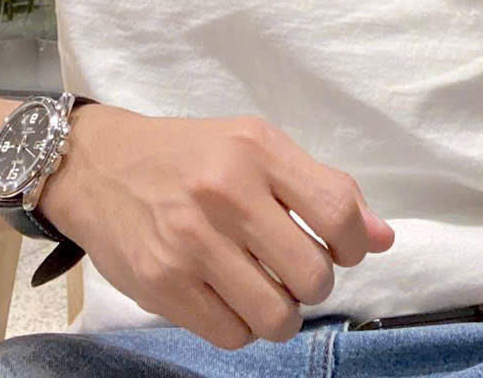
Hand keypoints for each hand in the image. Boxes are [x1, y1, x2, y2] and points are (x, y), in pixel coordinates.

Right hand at [40, 106, 394, 349]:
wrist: (99, 165)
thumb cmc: (191, 156)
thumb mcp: (256, 146)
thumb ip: (323, 187)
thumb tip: (383, 239)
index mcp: (256, 149)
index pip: (337, 211)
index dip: (352, 245)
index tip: (337, 249)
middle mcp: (225, 192)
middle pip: (312, 275)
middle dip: (314, 284)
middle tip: (293, 270)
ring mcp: (191, 242)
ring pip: (276, 317)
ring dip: (282, 315)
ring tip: (265, 291)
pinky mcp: (162, 284)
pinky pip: (232, 335)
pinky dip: (241, 327)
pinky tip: (228, 298)